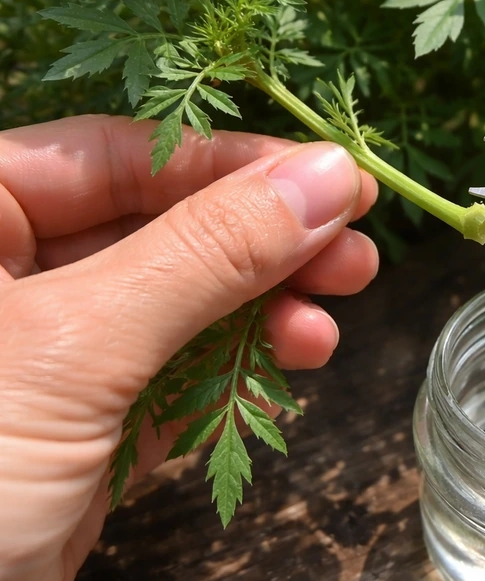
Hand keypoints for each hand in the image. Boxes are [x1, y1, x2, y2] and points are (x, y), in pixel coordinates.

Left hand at [0, 115, 378, 580]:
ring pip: (178, 300)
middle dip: (265, 240)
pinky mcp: (79, 425)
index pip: (119, 155)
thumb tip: (328, 176)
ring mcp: (44, 353)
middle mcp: (4, 273)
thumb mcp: (75, 348)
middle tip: (353, 249)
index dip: (234, 163)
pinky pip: (174, 371)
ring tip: (336, 310)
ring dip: (266, 304)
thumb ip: (207, 253)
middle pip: (161, 224)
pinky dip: (238, 367)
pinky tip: (296, 359)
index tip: (334, 176)